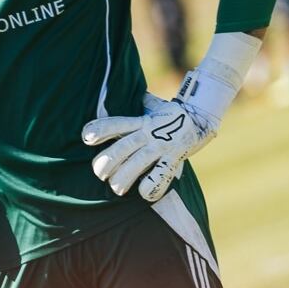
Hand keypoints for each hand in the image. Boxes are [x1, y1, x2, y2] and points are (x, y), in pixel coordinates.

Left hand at [82, 92, 215, 202]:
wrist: (202, 115)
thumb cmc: (170, 114)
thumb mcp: (151, 107)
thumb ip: (136, 106)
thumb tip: (117, 93)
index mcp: (140, 121)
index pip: (116, 124)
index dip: (100, 129)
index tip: (86, 138)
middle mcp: (149, 133)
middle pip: (123, 147)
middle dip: (107, 162)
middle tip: (99, 174)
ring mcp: (162, 145)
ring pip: (139, 162)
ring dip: (125, 177)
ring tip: (117, 188)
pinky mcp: (175, 157)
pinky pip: (162, 173)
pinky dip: (153, 185)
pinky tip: (144, 194)